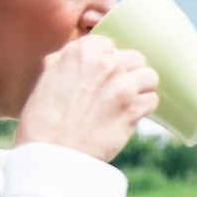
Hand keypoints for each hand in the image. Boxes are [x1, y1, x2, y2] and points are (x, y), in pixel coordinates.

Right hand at [16, 36, 158, 161]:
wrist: (52, 152)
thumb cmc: (43, 119)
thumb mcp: (46, 78)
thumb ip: (65, 59)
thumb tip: (78, 52)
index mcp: (82, 54)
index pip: (109, 44)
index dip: (105, 59)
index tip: (99, 74)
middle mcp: (106, 65)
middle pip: (135, 58)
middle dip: (128, 71)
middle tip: (116, 88)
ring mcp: (123, 86)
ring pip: (149, 76)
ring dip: (141, 87)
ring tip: (127, 100)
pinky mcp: (134, 109)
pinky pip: (152, 99)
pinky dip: (144, 107)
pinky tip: (130, 114)